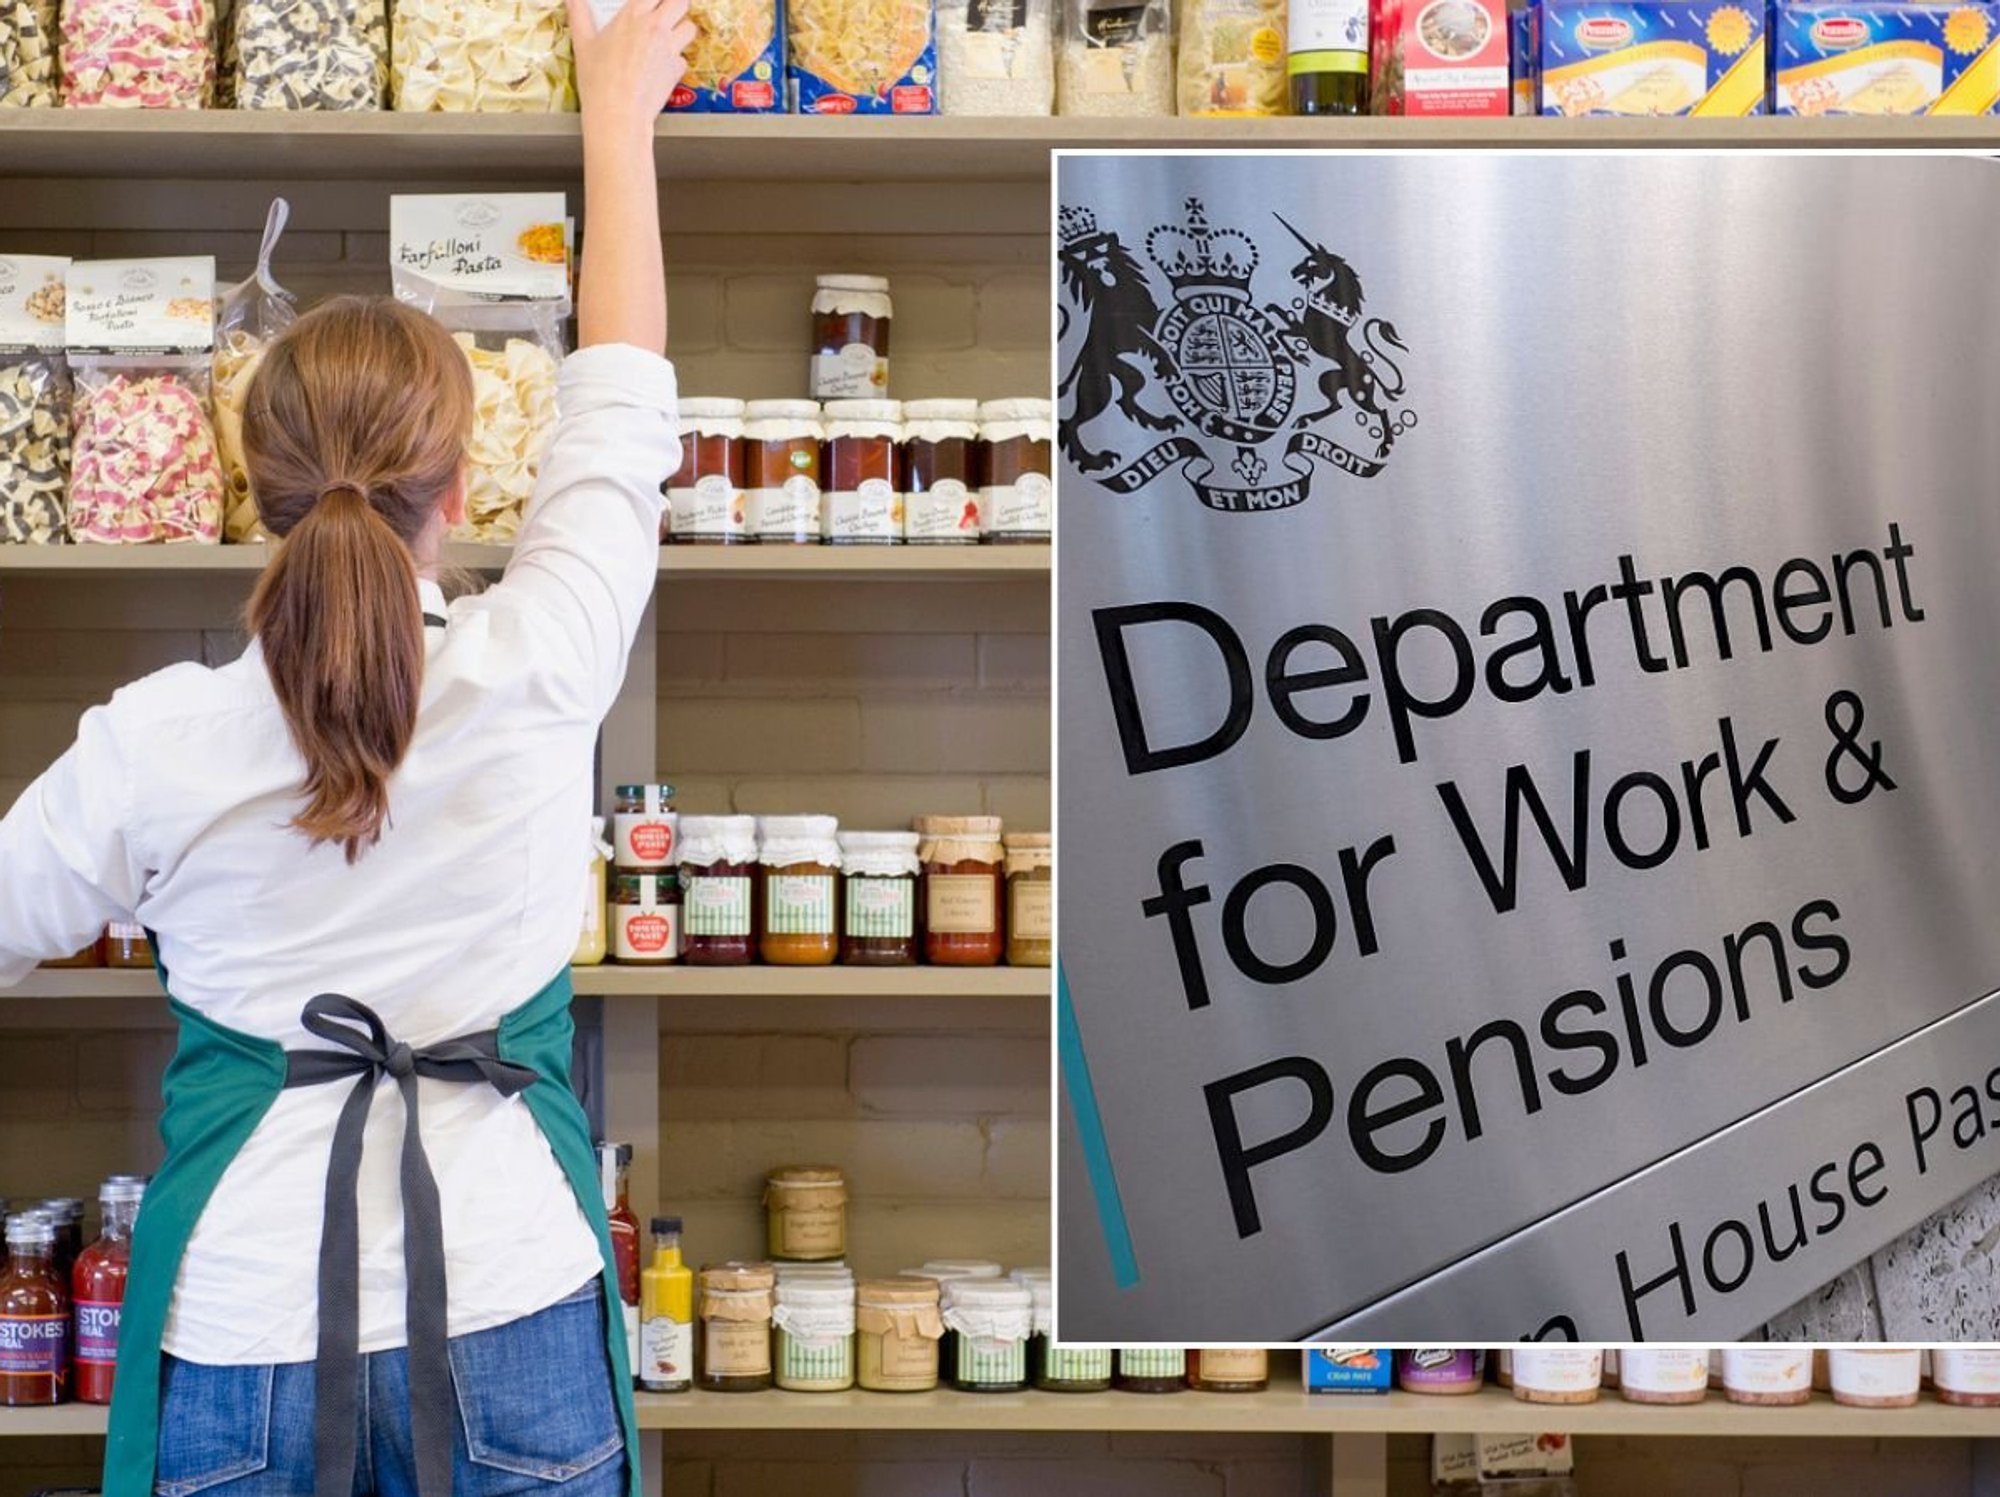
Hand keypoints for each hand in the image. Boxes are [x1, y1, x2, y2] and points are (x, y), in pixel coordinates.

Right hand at [567, 0, 696, 128]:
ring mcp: (670, 49)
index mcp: (633, 15)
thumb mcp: (582, 42)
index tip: (651, 1)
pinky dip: (676, 59)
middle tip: (667, 10)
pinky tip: (663, 65)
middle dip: (676, 4)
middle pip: (680, 1)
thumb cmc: (598, 79)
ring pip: (690, 27)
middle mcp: (656, 28)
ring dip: (682, 28)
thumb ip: (578, 13)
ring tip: (670, 34)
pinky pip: (684, 57)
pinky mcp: (676, 71)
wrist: (618, 113)